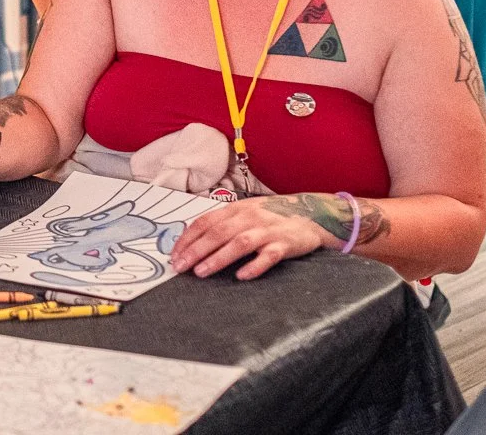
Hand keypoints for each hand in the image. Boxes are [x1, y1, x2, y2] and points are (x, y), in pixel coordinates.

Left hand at [168, 194, 333, 280]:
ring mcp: (267, 230)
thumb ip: (223, 224)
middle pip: (217, 233)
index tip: (173, 255)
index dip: (187, 239)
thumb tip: (193, 241)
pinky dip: (254, 266)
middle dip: (195, 250)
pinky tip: (241, 276)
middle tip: (180, 267)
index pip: (205, 222)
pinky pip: (268, 255)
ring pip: (239, 243)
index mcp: (235, 210)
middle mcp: (249, 217)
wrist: (312, 213)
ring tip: (201, 272)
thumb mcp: (245, 213)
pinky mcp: (285, 244)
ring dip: (218, 258)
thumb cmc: (272, 216)